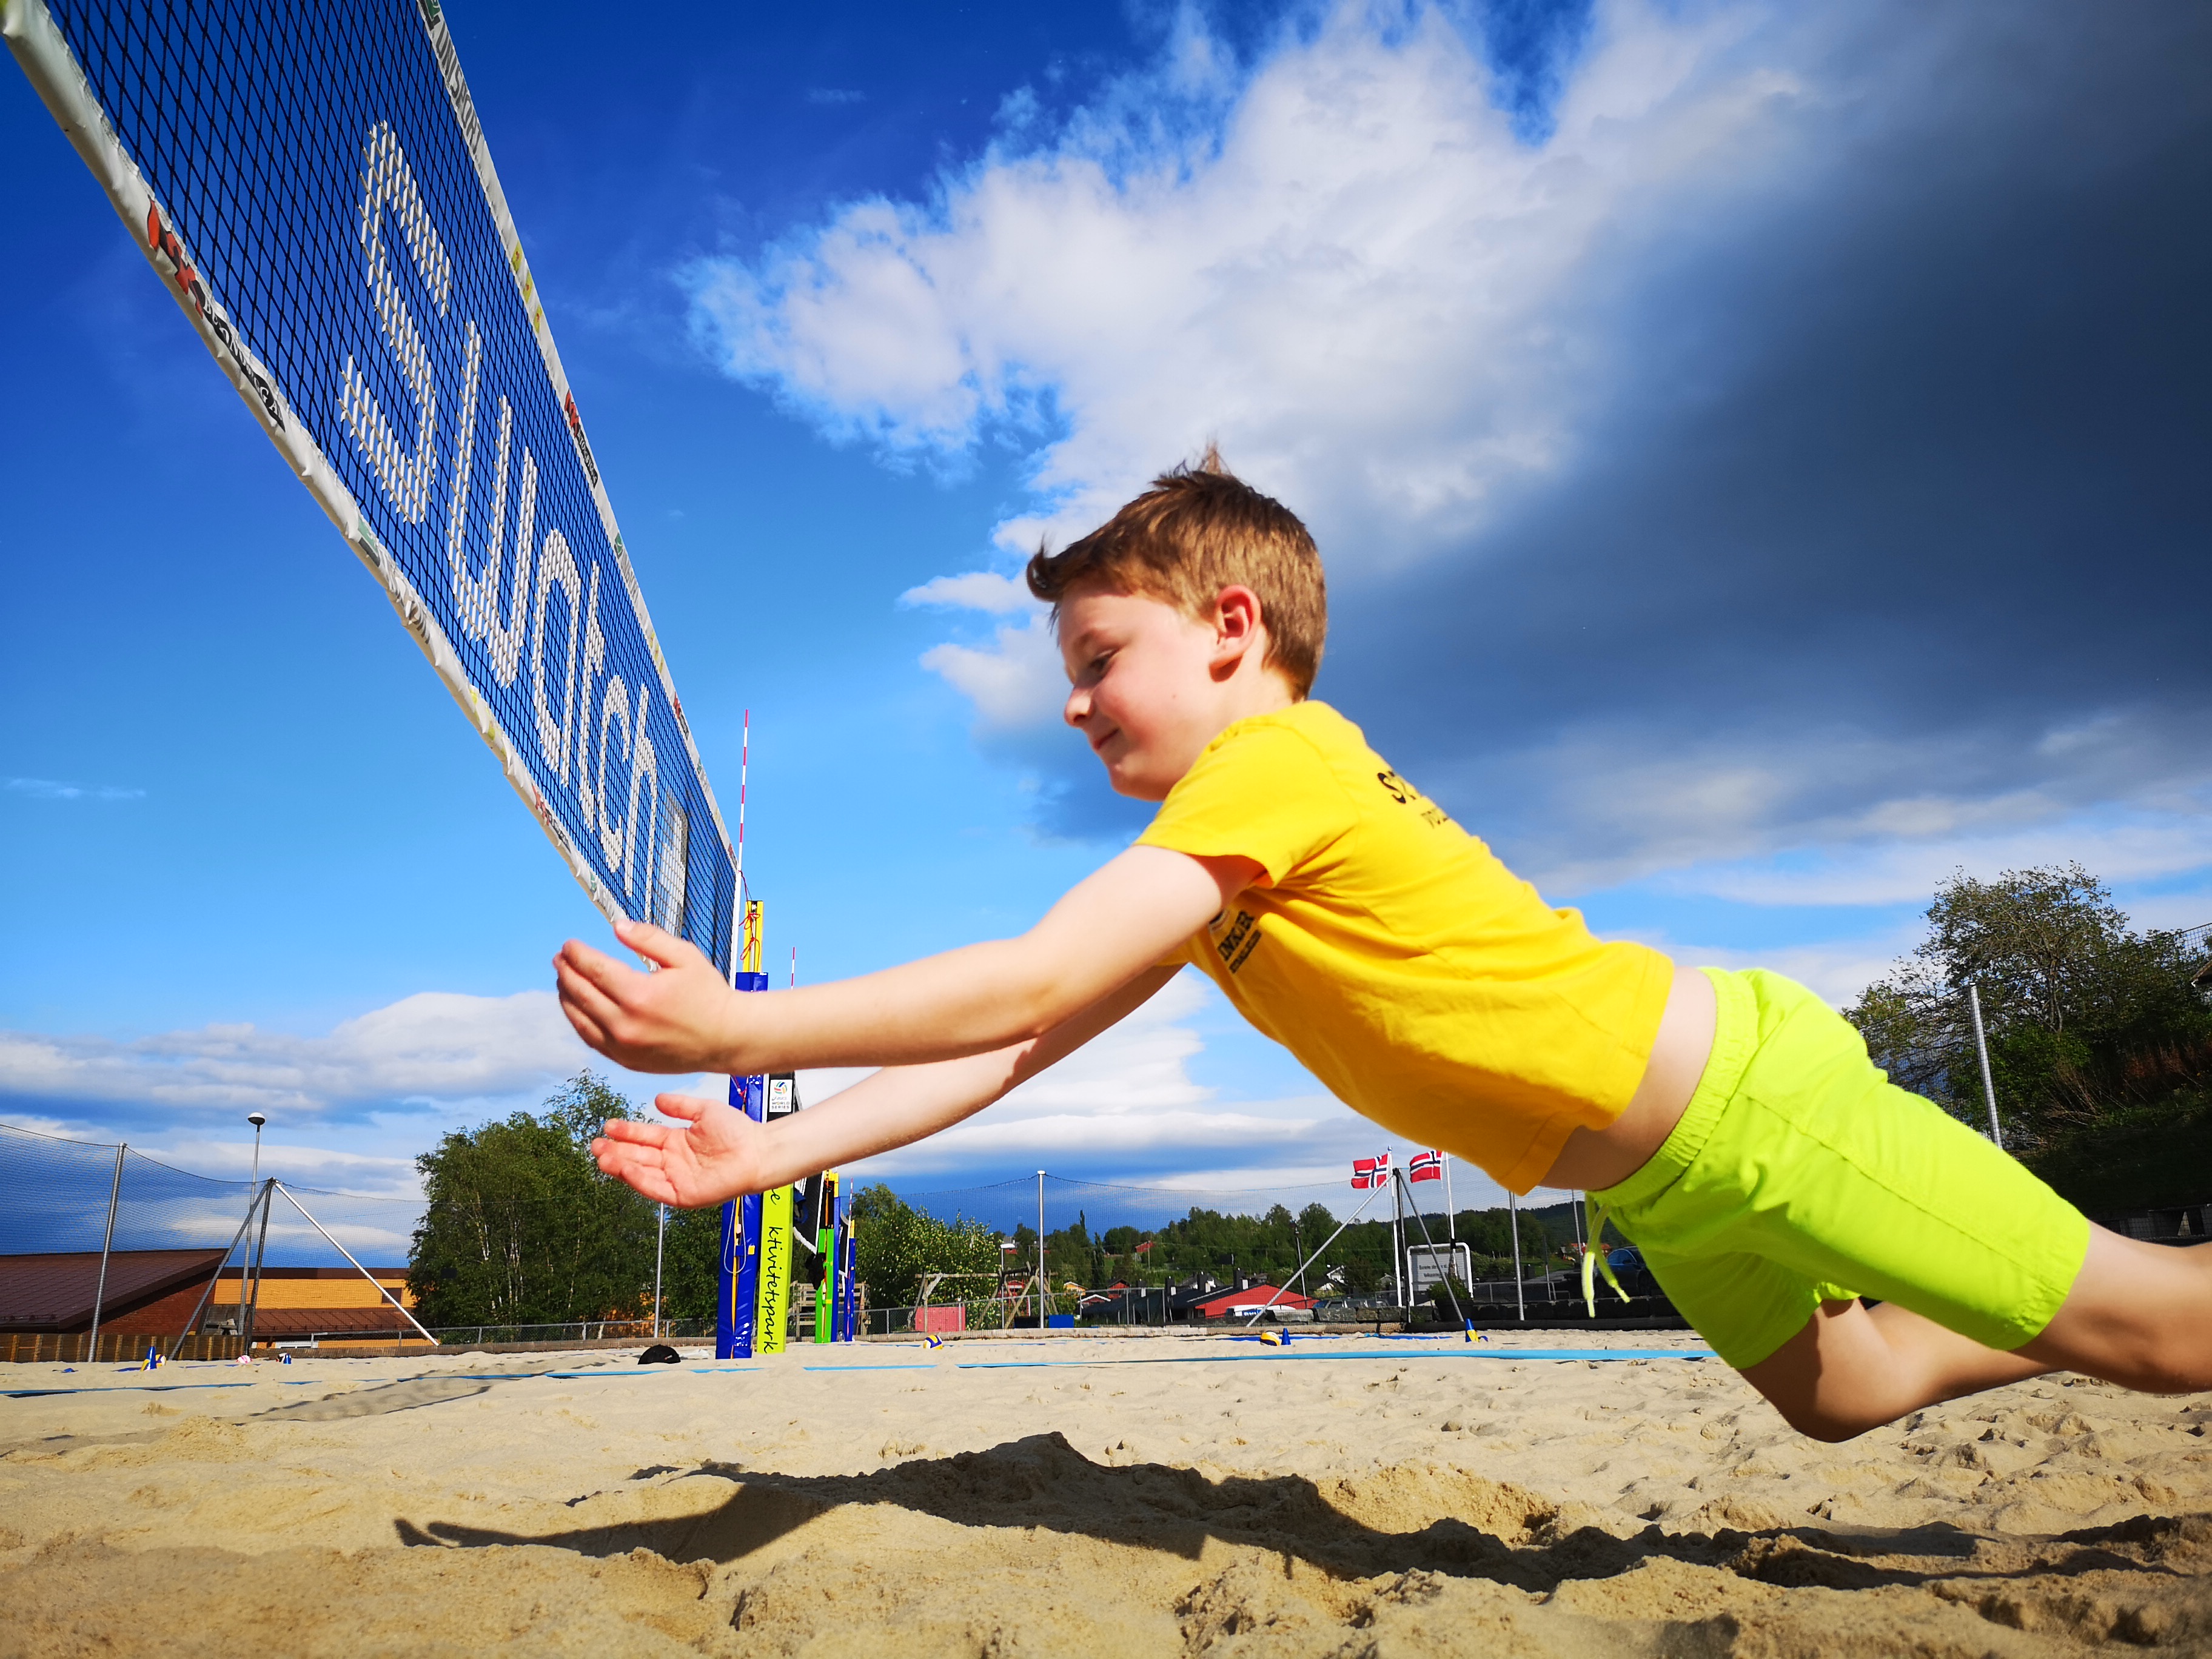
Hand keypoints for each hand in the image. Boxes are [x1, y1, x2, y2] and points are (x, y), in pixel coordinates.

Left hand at [555, 916, 747, 1072]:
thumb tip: (616, 926)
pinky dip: (579, 1021)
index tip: (569, 945)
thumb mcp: (685, 957)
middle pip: (581, 994)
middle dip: (566, 972)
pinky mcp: (627, 1061)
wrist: (727, 1038)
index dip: (577, 955)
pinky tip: (578, 1007)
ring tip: (563, 980)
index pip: (594, 970)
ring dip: (567, 997)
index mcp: (640, 995)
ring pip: (580, 1020)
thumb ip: (649, 939)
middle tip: (559, 959)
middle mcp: (626, 1024)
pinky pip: (592, 1040)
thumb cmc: (709, 995)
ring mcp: (624, 1047)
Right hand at [592, 1092, 765, 1206]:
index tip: (608, 1126)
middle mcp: (673, 1161)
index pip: (644, 1137)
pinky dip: (639, 1180)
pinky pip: (656, 1189)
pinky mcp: (683, 1195)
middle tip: (595, 1144)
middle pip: (637, 1156)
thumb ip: (681, 1105)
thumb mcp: (705, 1111)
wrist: (757, 1150)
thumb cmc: (737, 1131)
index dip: (626, 1132)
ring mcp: (677, 1179)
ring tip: (602, 1156)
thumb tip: (657, 1099)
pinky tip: (625, 1169)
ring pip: (642, 1173)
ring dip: (621, 1166)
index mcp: (676, 1141)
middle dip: (615, 1151)